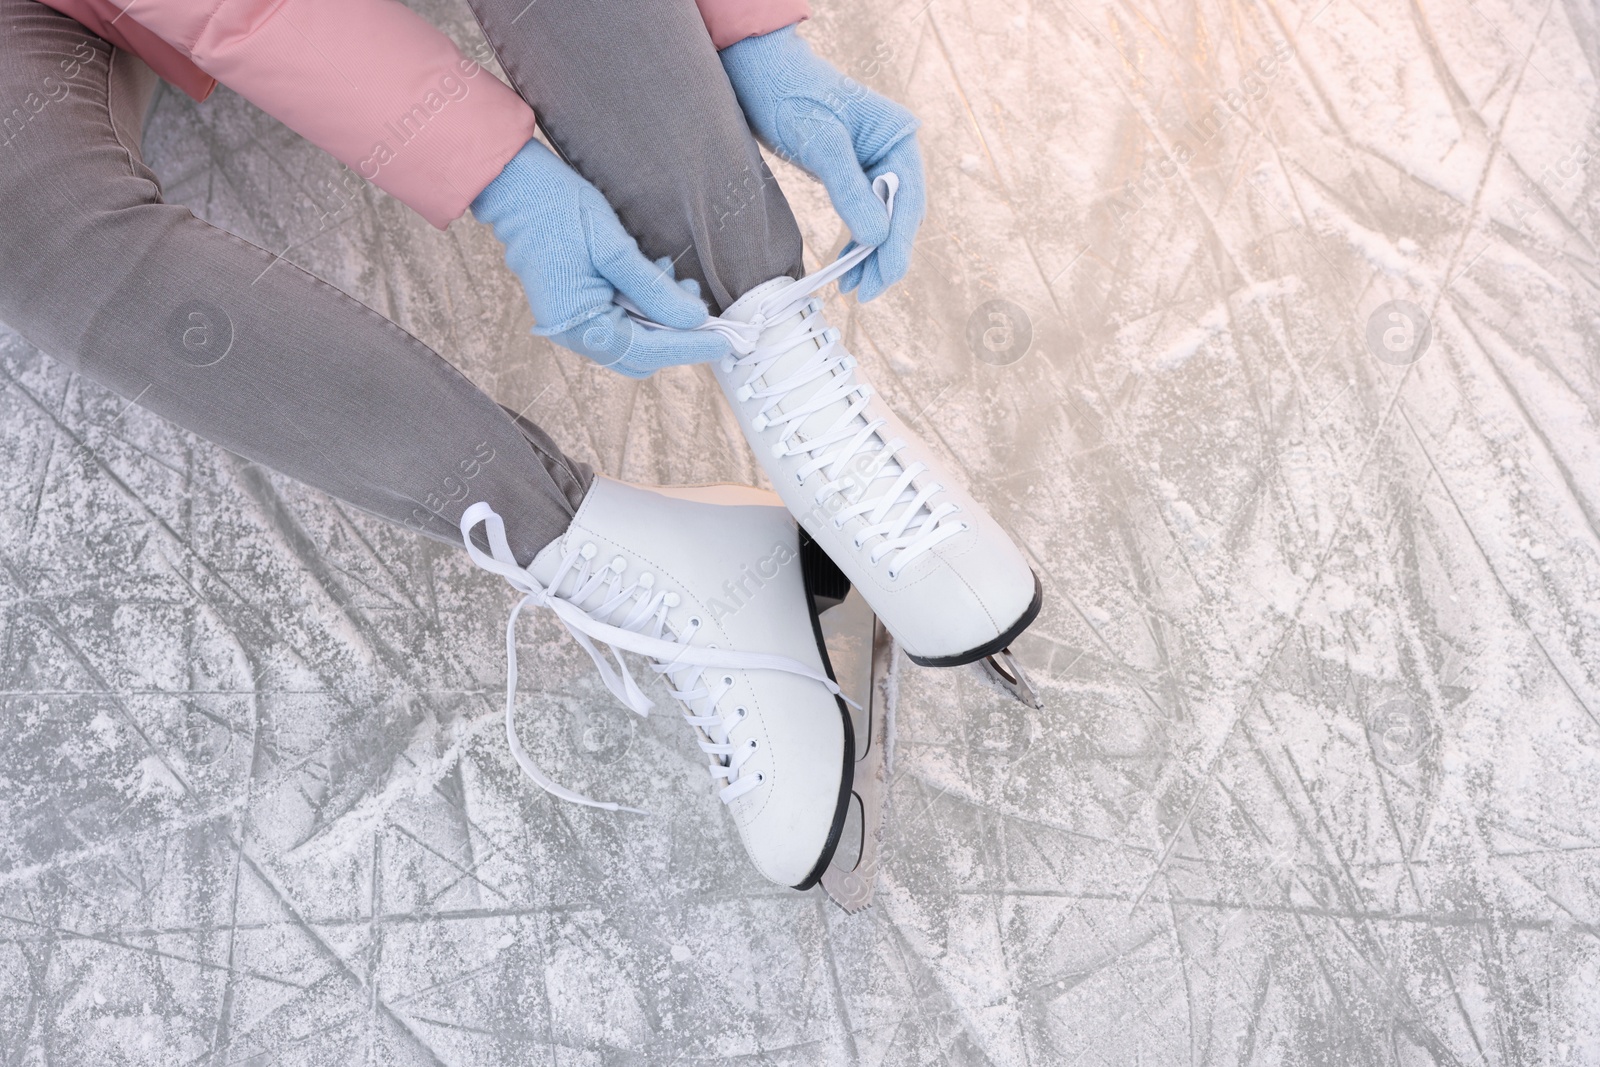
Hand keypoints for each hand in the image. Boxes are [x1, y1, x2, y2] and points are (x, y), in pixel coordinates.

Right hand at [472, 139, 730, 378]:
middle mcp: (575, 334)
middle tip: (701, 303)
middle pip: (642, 354)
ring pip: (634, 338)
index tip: (728, 341)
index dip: (691, 345)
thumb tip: (694, 320)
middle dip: (676, 333)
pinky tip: (654, 273)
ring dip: (661, 316)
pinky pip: (620, 320)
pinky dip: (644, 305)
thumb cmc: (556, 210)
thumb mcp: (614, 248)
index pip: (648, 350)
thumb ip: (654, 290)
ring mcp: (574, 322)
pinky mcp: (578, 306)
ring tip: (676, 278)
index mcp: (580, 327)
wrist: (514, 186)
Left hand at [720, 26, 925, 301]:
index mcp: (898, 137)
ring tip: (852, 287)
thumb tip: (877, 239)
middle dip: (885, 256)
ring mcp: (875, 162)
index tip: (883, 279)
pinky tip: (846, 264)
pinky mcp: (853, 172)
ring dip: (871, 255)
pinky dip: (857, 241)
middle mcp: (893, 151)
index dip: (897, 246)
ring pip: (883, 220)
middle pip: (901, 215)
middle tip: (863, 293)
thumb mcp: (819, 142)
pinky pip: (864, 214)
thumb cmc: (788, 94)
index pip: (907, 202)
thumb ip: (848, 190)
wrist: (759, 71)